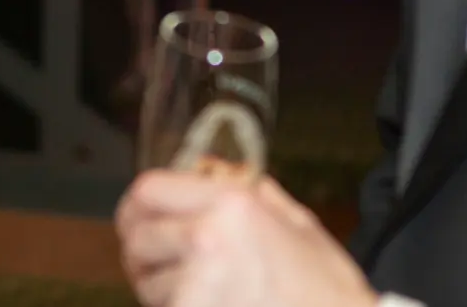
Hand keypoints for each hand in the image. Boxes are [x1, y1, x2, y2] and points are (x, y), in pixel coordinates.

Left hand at [116, 170, 378, 306]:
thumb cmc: (329, 293)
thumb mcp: (301, 227)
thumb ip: (257, 195)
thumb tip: (219, 171)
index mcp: (231, 204)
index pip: (148, 190)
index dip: (137, 208)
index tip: (140, 221)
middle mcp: (206, 237)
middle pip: (137, 238)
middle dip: (143, 254)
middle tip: (159, 266)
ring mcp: (196, 284)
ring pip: (147, 284)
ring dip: (162, 292)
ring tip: (201, 297)